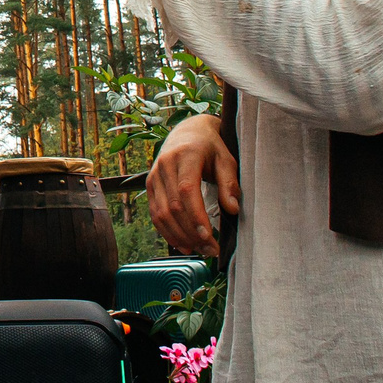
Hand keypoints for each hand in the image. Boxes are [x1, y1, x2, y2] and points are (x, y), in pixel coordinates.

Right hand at [146, 113, 238, 257]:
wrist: (187, 132)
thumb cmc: (210, 147)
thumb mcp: (226, 159)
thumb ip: (229, 184)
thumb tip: (232, 209)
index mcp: (185, 155)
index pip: (187, 191)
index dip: (196, 217)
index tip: (209, 236)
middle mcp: (165, 165)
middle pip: (174, 206)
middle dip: (192, 233)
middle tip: (211, 250)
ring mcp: (154, 176)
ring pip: (162, 214)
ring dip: (180, 236)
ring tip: (199, 250)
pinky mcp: (149, 185)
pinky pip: (154, 214)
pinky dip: (167, 232)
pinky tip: (183, 244)